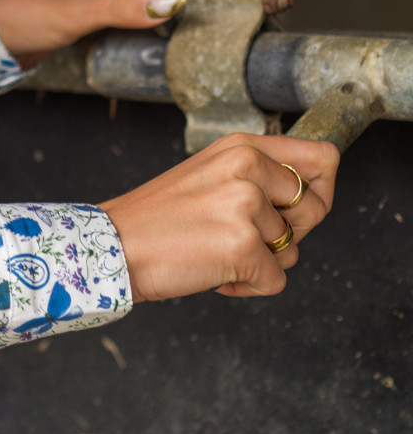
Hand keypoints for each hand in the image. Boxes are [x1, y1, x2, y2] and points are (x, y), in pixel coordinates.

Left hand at [0, 0, 183, 67]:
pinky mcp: (94, 0)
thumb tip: (171, 5)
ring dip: (151, 21)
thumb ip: (122, 10)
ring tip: (165, 47)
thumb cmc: (19, 16)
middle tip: (179, 43)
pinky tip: (143, 43)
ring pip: (143, 0)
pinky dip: (135, 26)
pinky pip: (127, 11)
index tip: (194, 27)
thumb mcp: (73, 15)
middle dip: (164, 11)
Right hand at [98, 134, 339, 302]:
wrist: (111, 247)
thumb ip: (256, 175)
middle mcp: (247, 167)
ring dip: (261, 262)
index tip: (295, 211)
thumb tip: (309, 199)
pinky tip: (213, 275)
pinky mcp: (242, 246)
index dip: (320, 190)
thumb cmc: (156, 219)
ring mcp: (245, 206)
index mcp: (241, 146)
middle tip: (246, 238)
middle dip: (289, 235)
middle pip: (316, 207)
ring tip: (218, 253)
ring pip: (292, 249)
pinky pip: (275, 281)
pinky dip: (247, 287)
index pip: (323, 157)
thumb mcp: (209, 174)